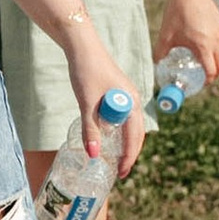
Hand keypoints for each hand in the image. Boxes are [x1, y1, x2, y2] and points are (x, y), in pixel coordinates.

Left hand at [69, 29, 149, 178]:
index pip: (135, 137)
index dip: (129, 157)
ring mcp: (126, 95)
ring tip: (115, 160)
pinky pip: (122, 116)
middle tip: (119, 172)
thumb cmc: (86, 71)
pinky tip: (108, 138)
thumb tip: (93, 156)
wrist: (82, 45)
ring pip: (129, 125)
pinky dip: (117, 131)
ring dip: (124, 143)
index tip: (122, 173)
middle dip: (129, 153)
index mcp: (131, 102)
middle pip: (136, 133)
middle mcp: (133, 100)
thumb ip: (90, 129)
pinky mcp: (116, 92)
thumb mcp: (87, 103)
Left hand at [155, 0, 218, 79]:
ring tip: (206, 64)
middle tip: (203, 77)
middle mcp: (216, 42)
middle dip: (214, 74)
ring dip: (218, 63)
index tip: (199, 84)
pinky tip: (211, 50)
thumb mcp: (166, 34)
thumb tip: (156, 64)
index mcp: (204, 46)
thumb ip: (160, 52)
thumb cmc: (177, 11)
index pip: (211, 72)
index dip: (206, 81)